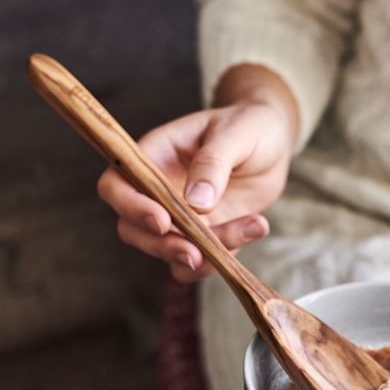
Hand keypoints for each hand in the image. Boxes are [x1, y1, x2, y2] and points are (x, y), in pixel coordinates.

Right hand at [97, 65, 297, 281]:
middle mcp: (157, 192)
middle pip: (133, 229)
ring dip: (202, 256)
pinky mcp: (203, 238)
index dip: (131, 207)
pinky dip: (223, 258)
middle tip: (195, 254)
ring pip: (167, 252)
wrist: (272, 144)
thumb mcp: (236, 133)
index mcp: (153, 157)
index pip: (116, 186)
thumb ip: (214, 163)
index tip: (163, 221)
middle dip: (162, 246)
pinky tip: (256, 227)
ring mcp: (179, 219)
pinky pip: (200, 263)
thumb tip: (196, 204)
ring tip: (251, 227)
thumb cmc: (248, 126)